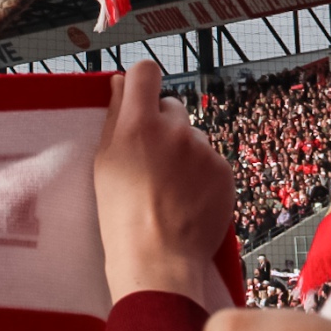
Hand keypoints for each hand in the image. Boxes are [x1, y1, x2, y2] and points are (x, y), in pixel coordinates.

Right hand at [92, 62, 235, 309]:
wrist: (158, 259)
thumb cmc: (121, 214)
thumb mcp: (105, 162)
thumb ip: (115, 116)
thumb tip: (121, 83)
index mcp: (139, 124)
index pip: (146, 71)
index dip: (141, 80)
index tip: (138, 96)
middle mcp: (175, 130)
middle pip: (171, 105)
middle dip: (161, 122)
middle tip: (150, 156)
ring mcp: (204, 151)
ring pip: (192, 135)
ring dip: (183, 150)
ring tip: (169, 186)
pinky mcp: (225, 171)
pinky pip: (211, 160)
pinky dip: (201, 173)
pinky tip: (186, 198)